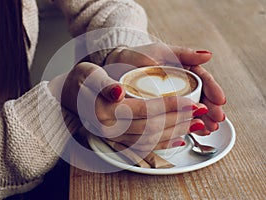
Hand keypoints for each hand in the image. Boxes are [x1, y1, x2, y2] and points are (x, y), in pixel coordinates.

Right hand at [49, 62, 207, 151]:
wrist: (70, 98)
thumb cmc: (82, 82)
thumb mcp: (89, 75)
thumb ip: (103, 84)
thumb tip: (118, 91)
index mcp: (105, 111)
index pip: (143, 110)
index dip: (169, 106)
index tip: (190, 101)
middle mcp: (110, 129)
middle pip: (151, 127)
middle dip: (178, 119)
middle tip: (200, 110)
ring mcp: (115, 137)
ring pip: (151, 139)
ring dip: (175, 132)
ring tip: (196, 124)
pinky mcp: (119, 140)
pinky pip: (144, 146)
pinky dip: (164, 143)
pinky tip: (178, 139)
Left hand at [105, 43, 225, 134]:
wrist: (117, 64)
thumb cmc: (138, 55)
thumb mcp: (162, 51)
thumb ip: (184, 53)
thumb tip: (208, 55)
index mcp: (183, 70)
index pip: (203, 80)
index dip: (213, 90)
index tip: (219, 101)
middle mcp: (179, 84)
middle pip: (200, 97)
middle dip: (210, 109)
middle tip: (217, 120)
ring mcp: (170, 97)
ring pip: (190, 109)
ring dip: (201, 119)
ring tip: (209, 129)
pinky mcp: (160, 108)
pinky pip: (175, 117)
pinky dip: (185, 124)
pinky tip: (193, 131)